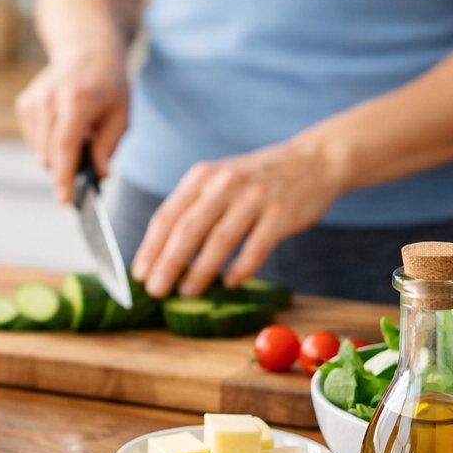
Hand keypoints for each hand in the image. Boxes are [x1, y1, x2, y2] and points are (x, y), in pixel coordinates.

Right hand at [15, 47, 129, 203]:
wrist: (86, 50)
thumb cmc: (108, 85)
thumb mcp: (121, 114)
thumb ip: (108, 146)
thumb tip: (99, 175)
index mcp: (76, 100)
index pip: (64, 146)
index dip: (63, 177)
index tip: (64, 200)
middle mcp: (49, 99)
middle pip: (49, 154)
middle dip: (65, 169)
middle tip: (85, 166)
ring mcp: (33, 100)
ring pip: (39, 151)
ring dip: (58, 155)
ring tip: (78, 134)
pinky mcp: (25, 104)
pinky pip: (34, 140)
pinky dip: (48, 142)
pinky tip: (63, 125)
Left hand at [131, 140, 343, 297]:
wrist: (313, 160)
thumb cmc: (257, 180)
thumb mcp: (220, 181)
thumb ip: (194, 208)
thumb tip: (161, 253)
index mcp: (203, 177)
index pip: (168, 215)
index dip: (151, 247)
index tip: (139, 274)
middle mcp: (225, 184)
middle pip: (188, 229)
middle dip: (168, 263)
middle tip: (154, 289)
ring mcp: (255, 198)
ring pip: (220, 239)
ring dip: (200, 270)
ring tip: (186, 292)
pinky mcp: (281, 213)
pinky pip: (256, 247)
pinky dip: (241, 268)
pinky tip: (229, 283)